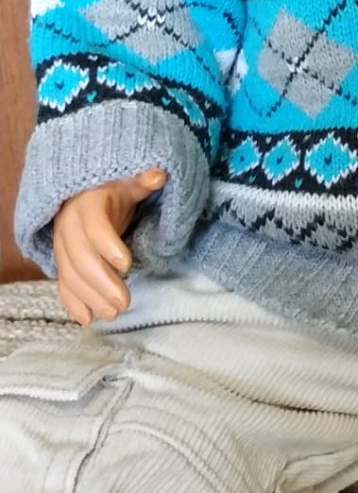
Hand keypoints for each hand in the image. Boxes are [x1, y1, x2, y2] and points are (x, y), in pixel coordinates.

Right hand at [53, 168, 166, 324]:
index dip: (108, 246)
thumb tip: (160, 174)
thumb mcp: (129, 182)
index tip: (127, 264)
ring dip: (90, 297)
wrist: (83, 193)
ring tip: (113, 313)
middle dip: (101, 283)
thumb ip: (144, 180)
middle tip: (124, 302)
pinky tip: (87, 318)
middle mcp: (68, 226)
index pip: (93, 227)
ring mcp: (61, 246)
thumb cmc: (113, 189)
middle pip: (80, 258)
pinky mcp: (61, 261)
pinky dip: (72, 302)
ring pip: (70, 275)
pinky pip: (62, 283)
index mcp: (87, 204)